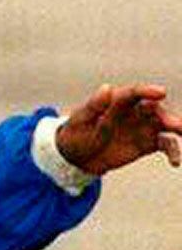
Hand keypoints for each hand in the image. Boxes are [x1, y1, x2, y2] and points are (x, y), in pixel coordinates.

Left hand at [56, 83, 181, 174]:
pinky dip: (173, 152)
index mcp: (117, 101)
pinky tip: (175, 162)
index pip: (134, 94)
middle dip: (166, 117)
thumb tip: (106, 88)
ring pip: (166, 126)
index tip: (161, 92)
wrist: (78, 156)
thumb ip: (95, 106)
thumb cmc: (77, 133)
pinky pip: (165, 145)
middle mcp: (135, 112)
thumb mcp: (81, 120)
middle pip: (155, 110)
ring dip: (177, 130)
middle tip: (174, 125)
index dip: (148, 92)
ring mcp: (143, 127)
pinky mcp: (148, 144)